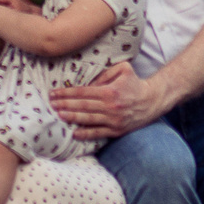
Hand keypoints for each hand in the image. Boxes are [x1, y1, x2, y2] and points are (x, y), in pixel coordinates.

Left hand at [49, 59, 176, 139]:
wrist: (152, 101)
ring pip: (88, 119)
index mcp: (110, 91)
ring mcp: (114, 120)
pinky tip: (74, 133)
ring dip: (71, 117)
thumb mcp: (123, 69)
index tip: (54, 93)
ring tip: (58, 115)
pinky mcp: (117, 130)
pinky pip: (99, 133)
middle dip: (64, 105)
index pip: (83, 92)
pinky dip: (86, 134)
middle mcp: (110, 107)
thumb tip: (89, 83)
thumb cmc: (135, 83)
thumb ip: (105, 73)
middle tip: (51, 104)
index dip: (67, 93)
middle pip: (82, 106)